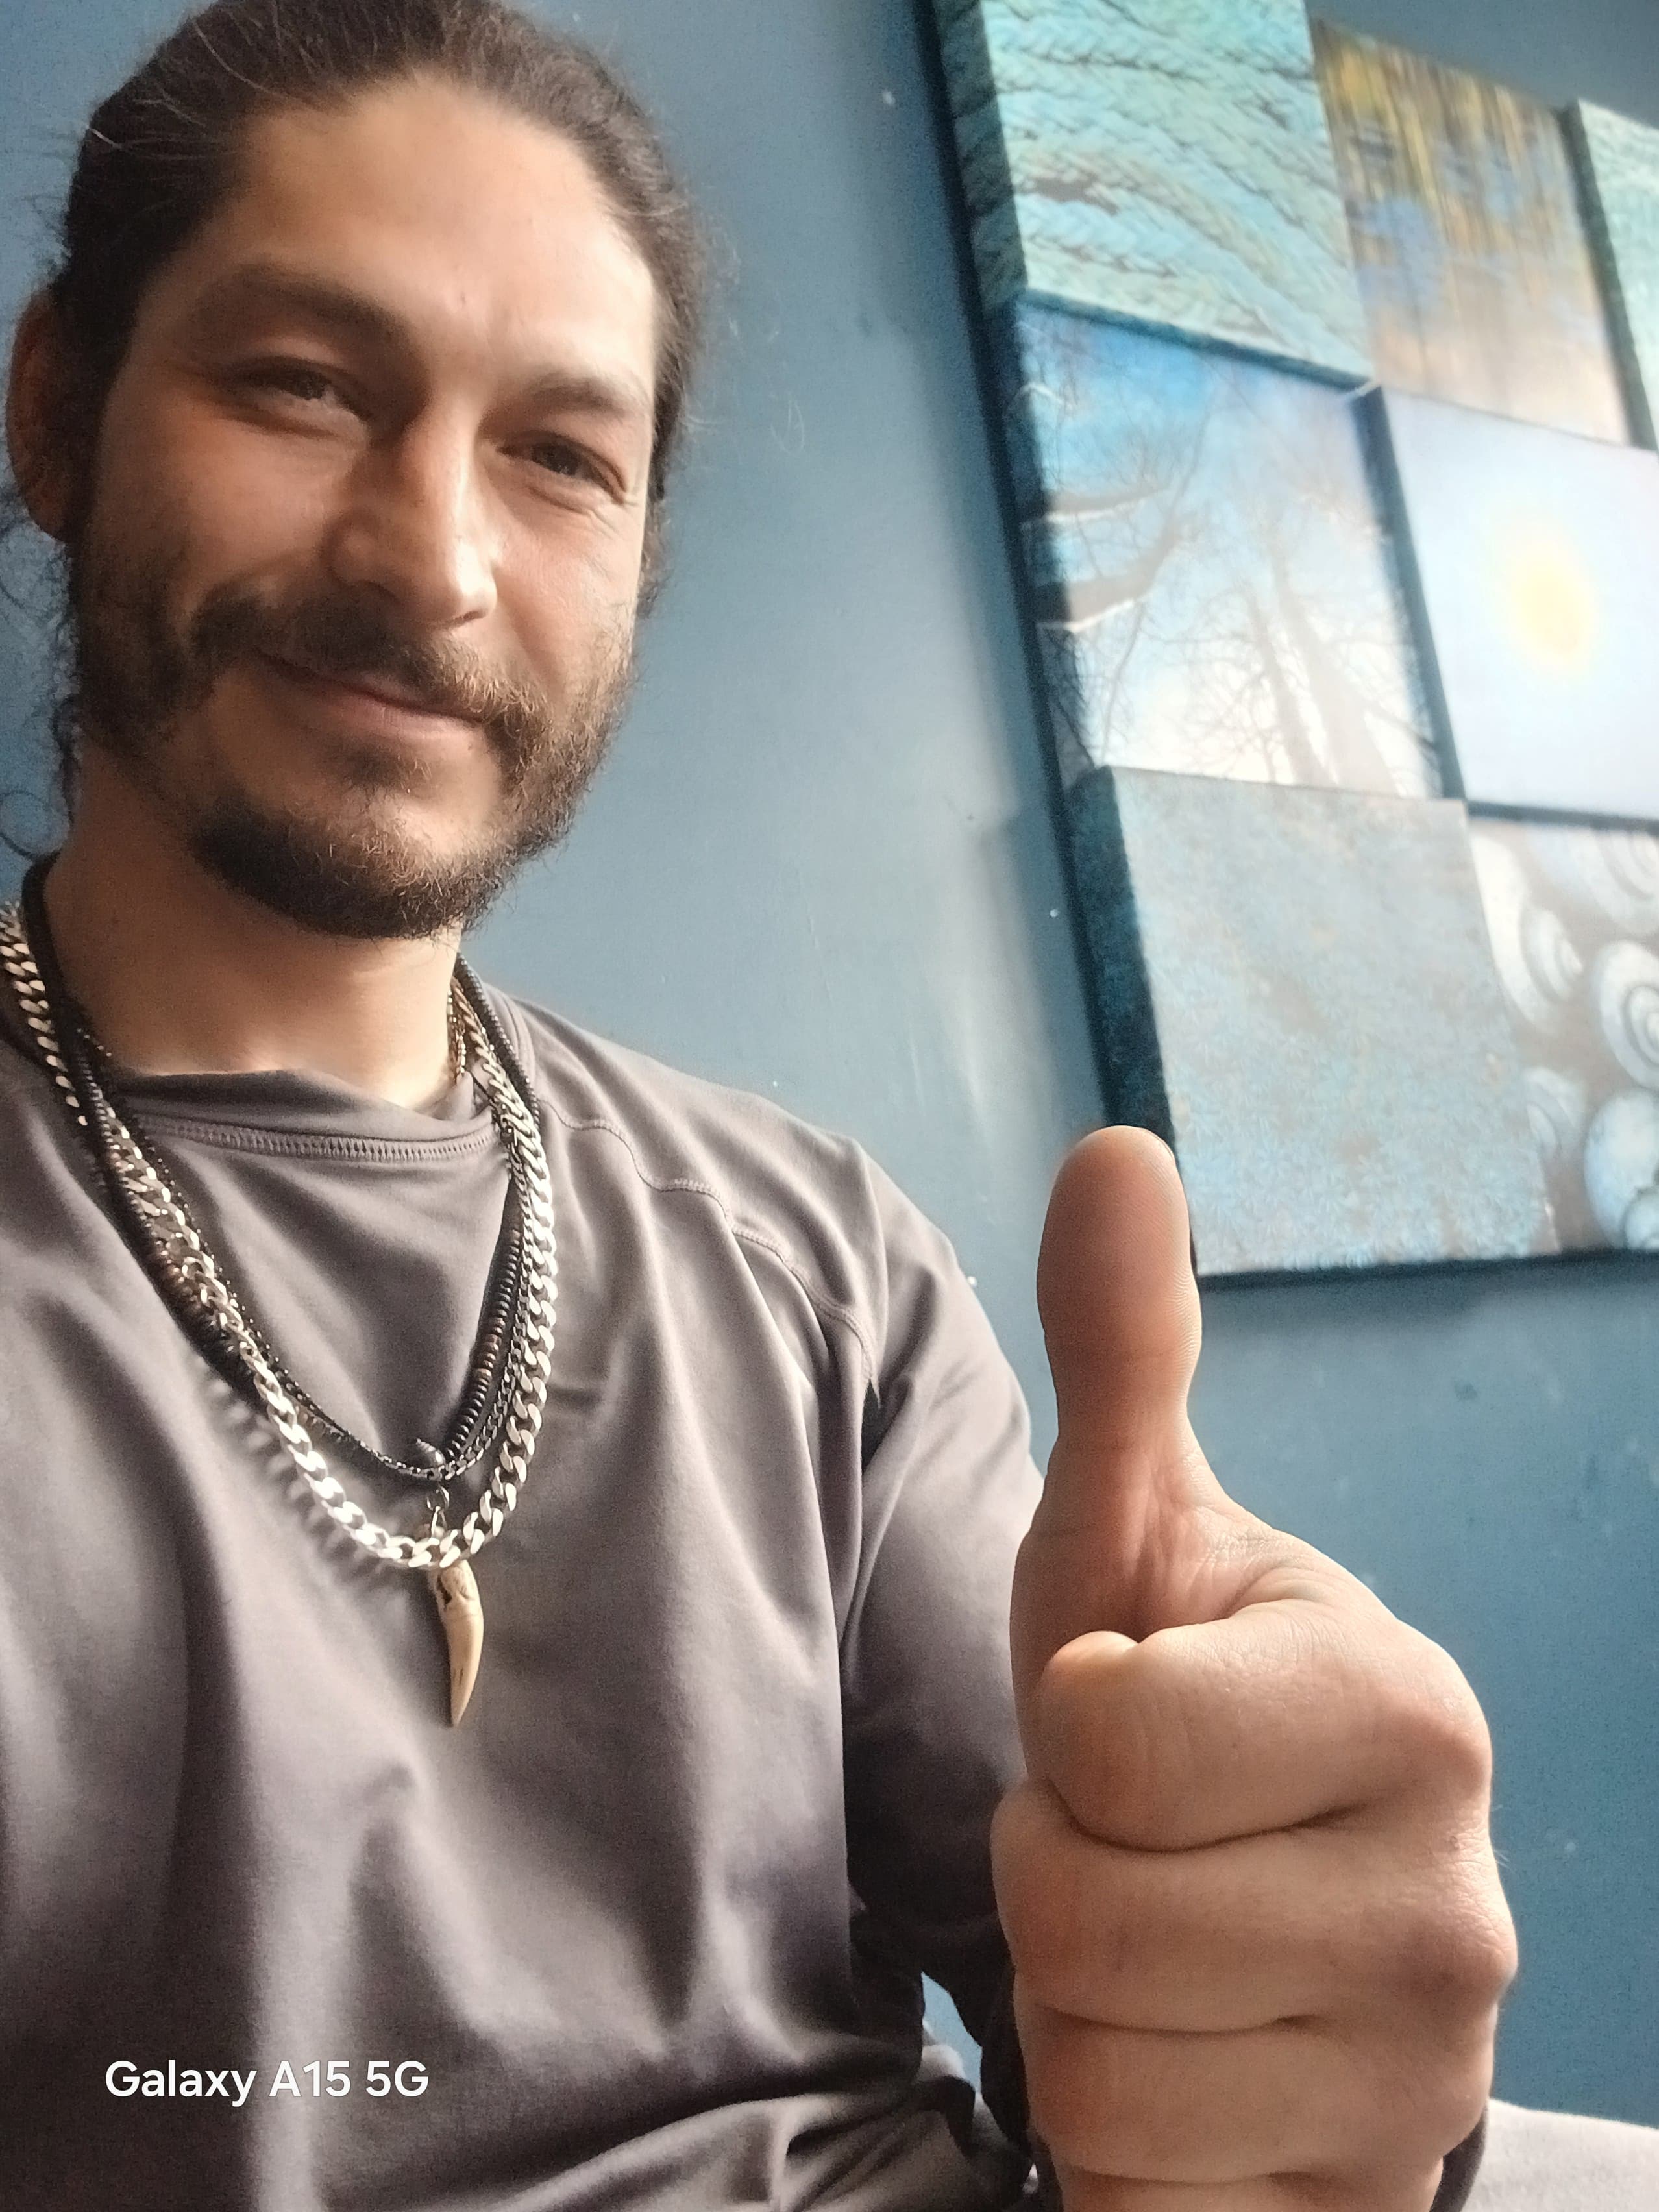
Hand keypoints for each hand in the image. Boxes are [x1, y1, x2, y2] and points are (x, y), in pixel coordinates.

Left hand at [994, 1129, 1516, 2209]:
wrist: (1258, 1911)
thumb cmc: (1175, 1710)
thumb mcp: (1132, 1537)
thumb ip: (1124, 1353)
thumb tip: (1114, 1146)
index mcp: (1405, 1710)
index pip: (1108, 1749)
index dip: (1064, 1742)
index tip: (1123, 1730)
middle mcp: (1455, 1911)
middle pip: (1083, 1925)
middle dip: (1055, 1883)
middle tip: (1127, 1849)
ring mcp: (1423, 2088)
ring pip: (1094, 2084)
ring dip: (1076, 2015)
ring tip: (1151, 1950)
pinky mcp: (1362, 2210)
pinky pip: (1139, 2208)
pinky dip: (1120, 2152)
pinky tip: (1184, 2067)